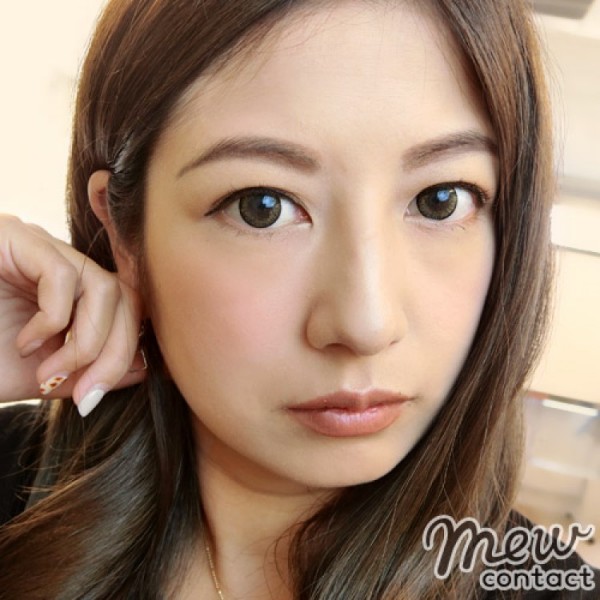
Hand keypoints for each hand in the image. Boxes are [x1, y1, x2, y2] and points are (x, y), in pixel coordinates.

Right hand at [0, 215, 145, 414]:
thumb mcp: (39, 373)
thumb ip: (88, 369)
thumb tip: (143, 369)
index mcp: (70, 293)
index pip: (127, 309)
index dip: (125, 351)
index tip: (96, 395)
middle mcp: (60, 263)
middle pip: (124, 297)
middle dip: (113, 352)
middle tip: (83, 393)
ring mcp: (38, 246)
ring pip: (103, 287)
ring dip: (84, 343)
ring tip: (48, 373)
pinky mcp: (15, 237)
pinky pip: (63, 277)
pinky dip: (53, 320)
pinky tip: (25, 341)